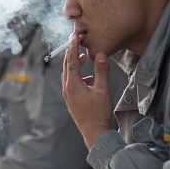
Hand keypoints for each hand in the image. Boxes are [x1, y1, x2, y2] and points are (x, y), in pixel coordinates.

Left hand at [62, 31, 113, 149]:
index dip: (73, 45)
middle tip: (76, 41)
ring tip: (82, 58)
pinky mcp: (72, 101)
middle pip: (66, 66)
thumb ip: (101, 71)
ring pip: (68, 75)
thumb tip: (100, 55)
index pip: (71, 60)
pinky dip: (77, 76)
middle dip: (71, 53)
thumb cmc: (99, 113)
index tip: (74, 35)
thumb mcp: (103, 90)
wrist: (95, 133)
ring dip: (74, 65)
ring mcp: (68, 96)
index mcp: (72, 85)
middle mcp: (67, 89)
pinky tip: (88, 79)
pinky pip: (71, 84)